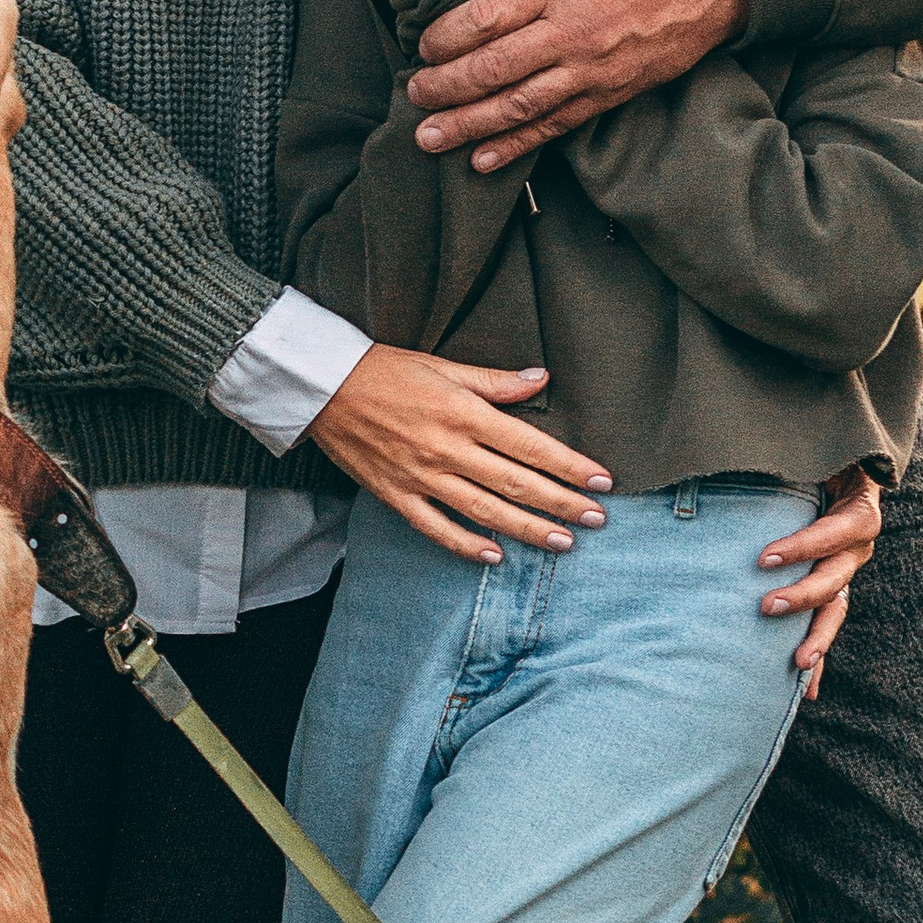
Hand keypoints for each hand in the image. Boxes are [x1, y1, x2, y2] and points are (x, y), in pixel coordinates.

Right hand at [310, 345, 611, 564]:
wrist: (320, 387)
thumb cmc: (383, 370)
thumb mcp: (441, 366)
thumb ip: (493, 381)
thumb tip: (540, 379)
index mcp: (463, 413)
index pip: (530, 446)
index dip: (570, 467)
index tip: (602, 482)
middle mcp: (447, 449)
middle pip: (516, 483)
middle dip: (562, 504)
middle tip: (598, 520)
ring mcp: (421, 476)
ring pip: (484, 511)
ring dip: (527, 529)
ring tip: (563, 543)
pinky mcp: (396, 494)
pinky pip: (435, 527)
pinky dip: (465, 545)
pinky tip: (494, 557)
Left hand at [405, 0, 747, 169]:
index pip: (482, 19)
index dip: (443, 38)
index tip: (422, 46)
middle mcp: (569, 31)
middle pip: (491, 68)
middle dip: (444, 87)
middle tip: (413, 94)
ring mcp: (589, 68)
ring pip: (516, 106)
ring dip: (466, 126)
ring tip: (428, 137)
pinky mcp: (608, 94)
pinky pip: (554, 125)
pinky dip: (515, 146)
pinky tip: (481, 159)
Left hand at [760, 466, 880, 696]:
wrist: (830, 467)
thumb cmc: (809, 456)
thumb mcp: (807, 449)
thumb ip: (782, 451)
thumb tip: (727, 447)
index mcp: (857, 507)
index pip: (837, 530)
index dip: (805, 546)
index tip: (763, 558)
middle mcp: (856, 544)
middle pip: (838, 575)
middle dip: (804, 595)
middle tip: (764, 606)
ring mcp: (845, 569)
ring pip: (836, 607)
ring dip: (818, 636)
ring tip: (798, 662)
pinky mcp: (831, 589)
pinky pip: (825, 624)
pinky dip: (816, 655)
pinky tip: (805, 690)